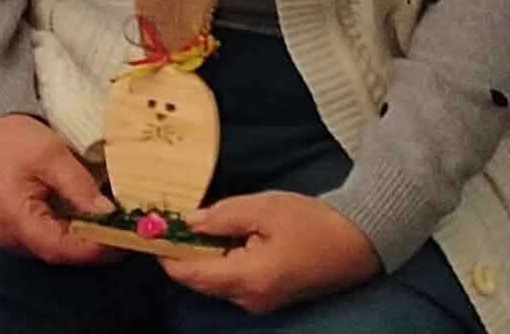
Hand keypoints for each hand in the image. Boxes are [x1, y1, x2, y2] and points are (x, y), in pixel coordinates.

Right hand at [0, 113, 115, 265]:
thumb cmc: (16, 141)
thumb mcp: (52, 155)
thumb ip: (79, 187)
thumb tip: (108, 214)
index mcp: (13, 217)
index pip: (58, 246)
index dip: (93, 246)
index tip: (122, 236)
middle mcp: (11, 236)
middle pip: (60, 253)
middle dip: (96, 245)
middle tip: (127, 230)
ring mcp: (16, 239)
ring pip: (59, 251)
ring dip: (88, 241)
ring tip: (115, 225)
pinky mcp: (24, 235)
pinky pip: (54, 242)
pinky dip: (77, 235)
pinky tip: (95, 223)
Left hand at [168, 191, 381, 311]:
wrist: (359, 242)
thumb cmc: (314, 223)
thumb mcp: (263, 208)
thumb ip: (220, 216)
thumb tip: (187, 222)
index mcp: (248, 278)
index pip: (189, 273)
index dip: (165, 252)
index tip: (150, 229)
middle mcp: (250, 299)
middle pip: (200, 279)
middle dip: (183, 252)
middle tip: (170, 220)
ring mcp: (260, 302)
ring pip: (216, 280)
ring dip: (204, 255)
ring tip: (199, 223)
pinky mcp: (268, 297)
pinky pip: (233, 281)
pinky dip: (222, 260)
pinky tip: (226, 237)